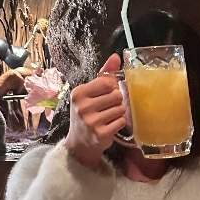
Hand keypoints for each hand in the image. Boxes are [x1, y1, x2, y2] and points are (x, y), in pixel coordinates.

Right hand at [64, 54, 125, 169]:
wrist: (80, 143)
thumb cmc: (87, 114)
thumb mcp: (89, 93)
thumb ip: (103, 75)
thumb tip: (115, 56)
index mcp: (79, 93)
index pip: (107, 82)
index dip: (113, 87)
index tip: (108, 94)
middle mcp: (83, 106)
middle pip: (116, 96)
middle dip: (117, 101)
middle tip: (109, 107)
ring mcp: (91, 121)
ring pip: (120, 109)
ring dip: (119, 113)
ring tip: (109, 117)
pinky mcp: (100, 134)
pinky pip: (121, 122)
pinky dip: (119, 123)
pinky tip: (111, 125)